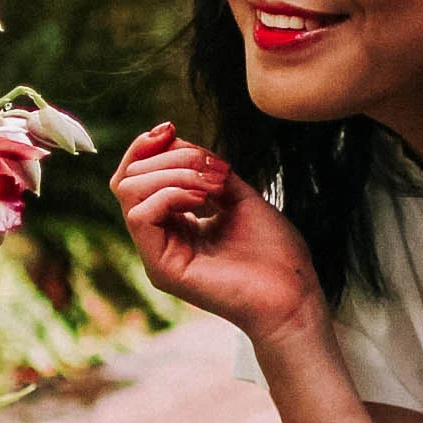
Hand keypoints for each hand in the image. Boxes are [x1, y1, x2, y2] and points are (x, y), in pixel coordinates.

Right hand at [109, 123, 325, 346]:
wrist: (294, 294)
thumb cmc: (274, 252)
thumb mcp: (238, 195)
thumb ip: (205, 170)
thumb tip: (173, 142)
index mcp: (174, 225)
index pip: (135, 178)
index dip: (145, 148)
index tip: (169, 128)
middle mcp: (159, 239)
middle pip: (129, 179)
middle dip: (170, 158)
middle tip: (214, 168)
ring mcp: (157, 255)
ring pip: (130, 192)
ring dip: (173, 174)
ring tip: (213, 185)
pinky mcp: (162, 269)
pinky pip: (141, 215)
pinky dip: (171, 194)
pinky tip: (204, 200)